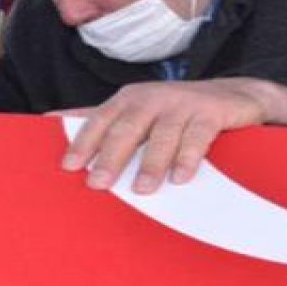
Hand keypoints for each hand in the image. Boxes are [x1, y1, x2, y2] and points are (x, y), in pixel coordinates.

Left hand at [52, 77, 286, 194]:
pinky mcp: (211, 111)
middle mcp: (153, 97)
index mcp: (130, 99)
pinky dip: (188, 157)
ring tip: (142, 189)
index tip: (69, 168)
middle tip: (99, 184)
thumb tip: (52, 118)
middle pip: (128, 127)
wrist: (235, 96)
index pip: (101, 119)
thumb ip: (103, 118)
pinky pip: (197, 136)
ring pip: (163, 134)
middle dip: (112, 156)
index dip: (84, 142)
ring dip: (152, 163)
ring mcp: (183, 103)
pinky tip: (181, 178)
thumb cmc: (176, 112)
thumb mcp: (140, 111)